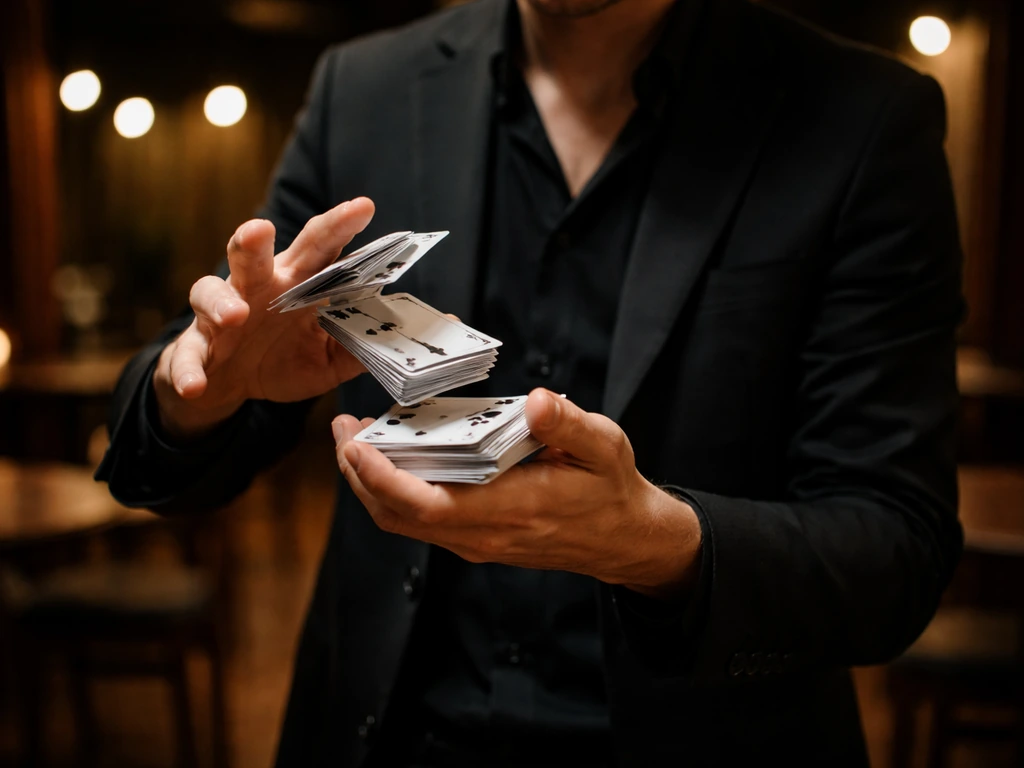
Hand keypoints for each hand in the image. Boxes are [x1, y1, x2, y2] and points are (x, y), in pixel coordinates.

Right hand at [154, 198, 375, 438]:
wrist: (229, 384)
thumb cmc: (283, 358)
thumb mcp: (329, 361)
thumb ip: (358, 350)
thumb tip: (400, 345)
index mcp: (298, 284)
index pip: (321, 249)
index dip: (340, 226)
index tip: (363, 206)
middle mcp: (258, 287)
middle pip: (256, 253)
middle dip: (257, 238)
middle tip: (262, 227)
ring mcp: (221, 313)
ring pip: (212, 290)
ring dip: (221, 301)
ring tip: (236, 315)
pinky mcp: (196, 345)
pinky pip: (188, 354)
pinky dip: (189, 369)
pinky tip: (196, 383)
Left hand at [332, 389, 702, 597]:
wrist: (622, 538)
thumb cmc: (610, 489)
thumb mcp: (604, 446)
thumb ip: (569, 424)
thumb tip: (537, 400)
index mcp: (510, 509)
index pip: (425, 504)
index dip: (380, 478)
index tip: (355, 444)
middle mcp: (483, 534)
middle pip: (397, 516)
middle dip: (358, 475)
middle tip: (343, 430)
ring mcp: (476, 542)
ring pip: (403, 522)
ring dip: (371, 484)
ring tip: (358, 439)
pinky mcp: (475, 539)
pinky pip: (420, 521)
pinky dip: (394, 491)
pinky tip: (396, 456)